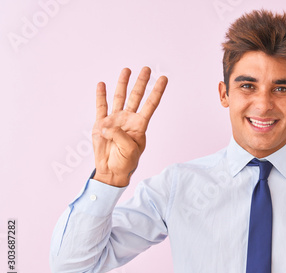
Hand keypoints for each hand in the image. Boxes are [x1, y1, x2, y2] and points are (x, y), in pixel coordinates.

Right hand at [92, 67, 167, 186]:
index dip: (157, 91)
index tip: (164, 78)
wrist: (111, 171)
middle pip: (136, 96)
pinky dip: (101, 95)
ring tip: (126, 70)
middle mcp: (128, 119)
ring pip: (119, 97)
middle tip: (147, 69)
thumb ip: (120, 135)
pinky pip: (101, 107)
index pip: (150, 104)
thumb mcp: (129, 149)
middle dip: (141, 82)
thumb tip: (108, 125)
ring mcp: (115, 120)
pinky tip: (102, 84)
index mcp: (139, 125)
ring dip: (122, 83)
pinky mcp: (101, 124)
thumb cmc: (125, 162)